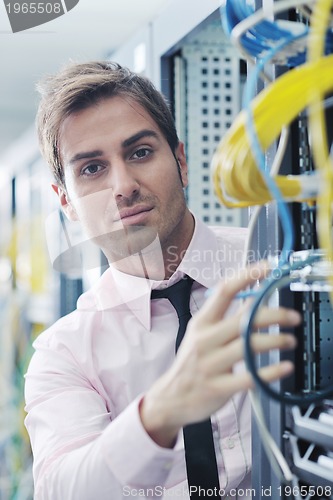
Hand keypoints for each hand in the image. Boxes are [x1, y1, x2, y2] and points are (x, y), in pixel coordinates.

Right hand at [140, 262, 299, 446]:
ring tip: (290, 340)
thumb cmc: (191, 362)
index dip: (247, 276)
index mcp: (202, 322)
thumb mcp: (201, 333)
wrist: (171, 397)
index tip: (267, 268)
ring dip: (277, 341)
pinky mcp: (219, 387)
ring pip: (250, 346)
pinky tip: (284, 366)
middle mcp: (206, 340)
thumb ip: (226, 316)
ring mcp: (211, 364)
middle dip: (275, 315)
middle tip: (293, 317)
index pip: (224, 291)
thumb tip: (253, 296)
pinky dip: (271, 371)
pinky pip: (250, 377)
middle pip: (244, 319)